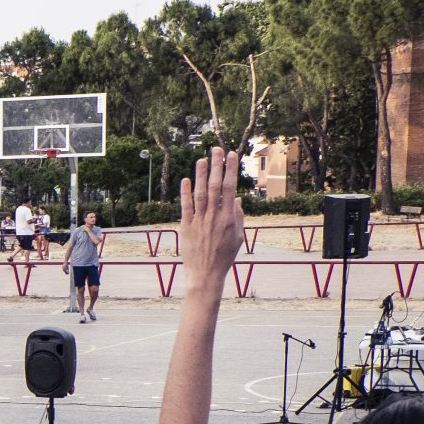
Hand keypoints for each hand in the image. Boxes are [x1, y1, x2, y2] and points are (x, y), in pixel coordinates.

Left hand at [177, 149, 245, 280]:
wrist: (205, 275)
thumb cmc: (224, 257)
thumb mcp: (238, 238)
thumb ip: (238, 217)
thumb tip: (238, 199)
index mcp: (229, 219)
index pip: (230, 189)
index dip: (230, 170)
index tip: (231, 155)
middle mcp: (214, 217)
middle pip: (216, 186)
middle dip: (216, 166)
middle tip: (216, 149)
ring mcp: (199, 221)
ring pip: (200, 193)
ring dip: (201, 175)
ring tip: (202, 159)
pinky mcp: (186, 227)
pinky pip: (186, 207)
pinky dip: (185, 193)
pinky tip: (186, 180)